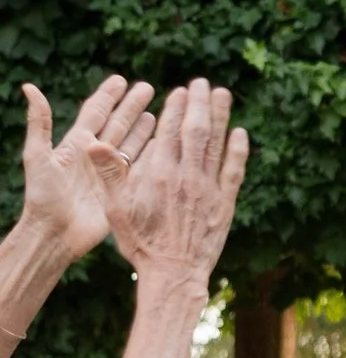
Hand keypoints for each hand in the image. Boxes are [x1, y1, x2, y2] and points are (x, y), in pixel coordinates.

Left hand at [16, 76, 154, 270]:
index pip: (95, 113)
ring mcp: (109, 173)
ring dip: (144, 128)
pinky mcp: (120, 190)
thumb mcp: (37, 156)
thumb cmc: (42, 197)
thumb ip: (39, 123)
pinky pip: (138, 168)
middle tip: (148, 88)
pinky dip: (151, 155)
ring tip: (158, 113)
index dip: (107, 96)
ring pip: (131, 144)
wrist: (54, 234)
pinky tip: (163, 144)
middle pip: (117, 124)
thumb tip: (29, 88)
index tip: (121, 80)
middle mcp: (95, 155)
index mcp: (75, 144)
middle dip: (132, 106)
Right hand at [94, 77, 246, 290]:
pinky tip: (241, 134)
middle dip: (200, 104)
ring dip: (222, 118)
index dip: (177, 108)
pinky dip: (238, 151)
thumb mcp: (117, 209)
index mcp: (160, 174)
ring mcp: (209, 189)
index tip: (180, 90)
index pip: (170, 132)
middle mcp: (187, 176)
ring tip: (223, 94)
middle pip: (196, 131)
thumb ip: (110, 173)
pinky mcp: (225, 204)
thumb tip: (93, 142)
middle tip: (202, 83)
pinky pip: (234, 171)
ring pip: (217, 145)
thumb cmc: (141, 243)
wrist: (174, 273)